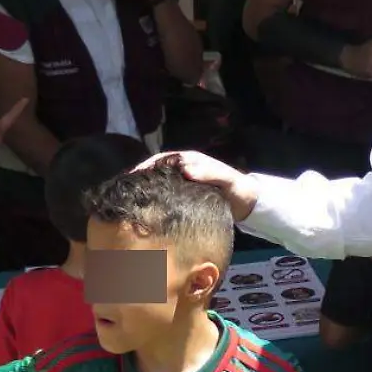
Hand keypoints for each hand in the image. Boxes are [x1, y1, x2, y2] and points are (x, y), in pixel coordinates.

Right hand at [136, 151, 256, 220]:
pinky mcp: (184, 198)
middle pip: (155, 172)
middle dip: (139, 179)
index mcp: (190, 160)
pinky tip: (145, 213)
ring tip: (128, 202)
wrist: (248, 204)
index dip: (146, 166)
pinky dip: (155, 202)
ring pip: (159, 184)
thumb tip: (185, 169)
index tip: (132, 176)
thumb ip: (208, 173)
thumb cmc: (237, 189)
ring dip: (144, 191)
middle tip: (122, 191)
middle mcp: (183, 169)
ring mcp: (182, 184)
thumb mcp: (226, 179)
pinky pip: (166, 197)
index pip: (162, 159)